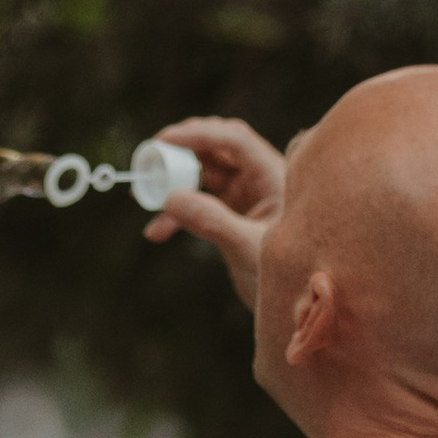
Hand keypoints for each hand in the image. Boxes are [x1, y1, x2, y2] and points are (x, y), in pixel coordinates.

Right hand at [142, 115, 285, 312]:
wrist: (293, 303)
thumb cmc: (286, 273)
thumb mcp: (246, 247)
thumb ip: (212, 221)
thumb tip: (170, 198)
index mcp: (273, 175)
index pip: (234, 140)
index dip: (199, 134)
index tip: (164, 140)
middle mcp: (258, 178)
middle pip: (215, 148)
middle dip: (181, 151)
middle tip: (151, 158)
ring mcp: (243, 194)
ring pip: (201, 174)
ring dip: (172, 184)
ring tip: (145, 196)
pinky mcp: (229, 213)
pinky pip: (196, 201)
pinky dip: (175, 214)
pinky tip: (156, 231)